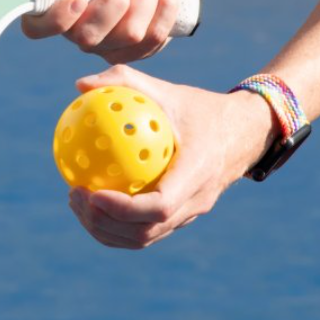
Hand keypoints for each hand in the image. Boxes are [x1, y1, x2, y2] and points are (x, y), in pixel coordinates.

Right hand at [21, 0, 195, 63]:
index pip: (37, 28)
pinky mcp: (136, 52)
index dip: (55, 20)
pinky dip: (165, 6)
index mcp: (58, 7)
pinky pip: (152, 38)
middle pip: (89, 37)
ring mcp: (107, 47)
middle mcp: (78, 33)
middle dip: (115, 3)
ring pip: (128, 36)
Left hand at [67, 65, 277, 248]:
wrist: (244, 132)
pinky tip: (91, 200)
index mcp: (197, 173)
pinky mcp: (181, 217)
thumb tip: (80, 85)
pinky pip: (145, 231)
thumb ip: (124, 81)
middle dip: (103, 221)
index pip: (160, 206)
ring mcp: (190, 215)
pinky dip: (115, 225)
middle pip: (146, 231)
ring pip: (143, 238)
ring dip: (105, 229)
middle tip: (74, 194)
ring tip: (76, 201)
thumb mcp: (167, 90)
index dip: (122, 208)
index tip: (92, 192)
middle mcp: (196, 201)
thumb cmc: (200, 108)